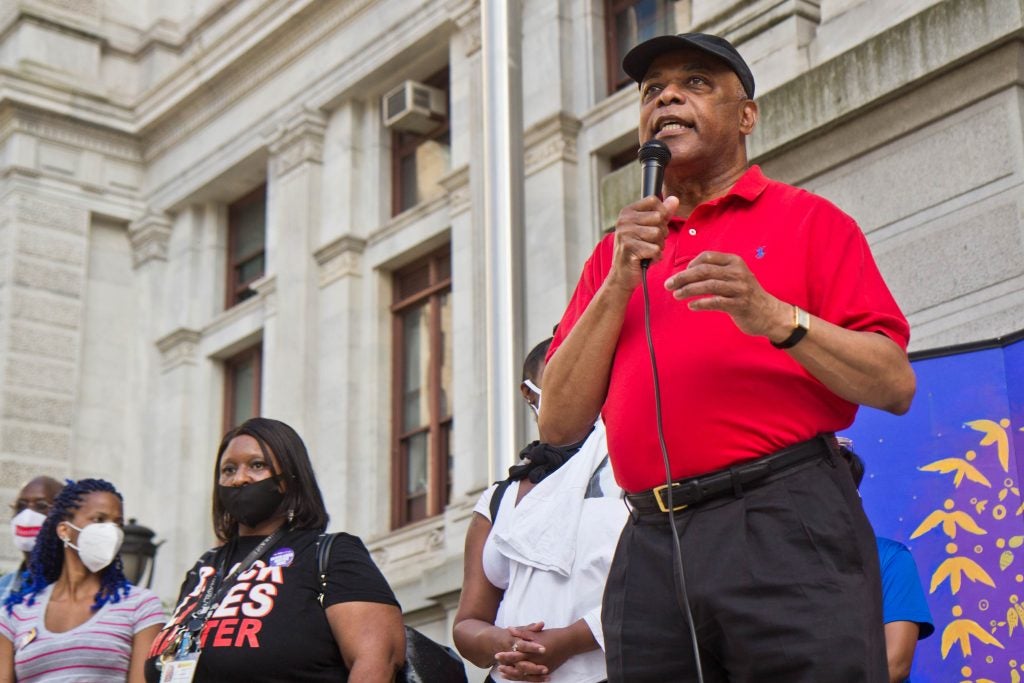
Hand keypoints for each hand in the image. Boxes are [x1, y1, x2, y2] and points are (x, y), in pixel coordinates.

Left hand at [494, 625, 575, 680]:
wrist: (570, 642)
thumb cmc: (553, 635)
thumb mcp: (537, 633)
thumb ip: (522, 633)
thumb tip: (509, 629)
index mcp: (534, 649)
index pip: (517, 653)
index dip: (507, 655)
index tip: (497, 654)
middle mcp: (537, 660)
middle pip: (519, 665)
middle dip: (508, 666)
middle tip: (497, 665)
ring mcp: (541, 667)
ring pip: (525, 674)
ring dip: (513, 674)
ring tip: (503, 673)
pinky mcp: (546, 671)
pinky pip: (533, 677)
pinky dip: (523, 677)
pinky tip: (516, 677)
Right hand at [607, 195, 680, 293]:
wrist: (622, 275)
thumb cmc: (638, 250)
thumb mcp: (650, 229)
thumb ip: (663, 214)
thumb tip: (675, 199)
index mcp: (627, 212)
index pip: (653, 200)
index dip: (662, 213)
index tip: (654, 226)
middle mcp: (624, 220)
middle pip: (659, 217)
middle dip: (661, 233)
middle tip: (649, 242)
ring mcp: (625, 234)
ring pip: (658, 233)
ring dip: (658, 245)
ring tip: (647, 251)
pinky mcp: (629, 248)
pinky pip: (656, 249)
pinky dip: (655, 257)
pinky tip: (646, 259)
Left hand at [664, 251, 790, 339]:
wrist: (769, 314)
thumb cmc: (745, 295)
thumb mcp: (734, 277)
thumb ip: (715, 272)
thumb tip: (687, 273)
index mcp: (734, 262)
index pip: (707, 257)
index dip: (690, 264)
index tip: (681, 275)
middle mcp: (737, 272)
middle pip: (704, 271)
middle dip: (683, 277)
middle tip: (668, 284)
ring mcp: (739, 288)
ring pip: (708, 285)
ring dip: (688, 290)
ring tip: (676, 295)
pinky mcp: (740, 304)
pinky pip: (716, 302)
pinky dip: (701, 303)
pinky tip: (691, 306)